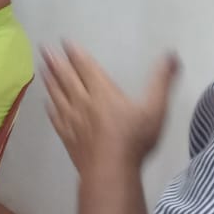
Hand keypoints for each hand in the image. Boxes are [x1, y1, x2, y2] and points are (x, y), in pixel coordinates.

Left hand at [43, 43, 178, 172]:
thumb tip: (171, 55)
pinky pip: (56, 118)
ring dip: (50, 81)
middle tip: (44, 49)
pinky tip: (47, 104)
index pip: (86, 67)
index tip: (64, 42)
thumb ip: (162, 81)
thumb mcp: (155, 109)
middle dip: (55, 62)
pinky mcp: (67, 137)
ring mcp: (72, 120)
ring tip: (42, 69)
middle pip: (66, 78)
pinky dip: (51, 108)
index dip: (75, 54)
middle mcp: (83, 102)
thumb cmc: (133, 139)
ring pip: (57, 95)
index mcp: (102, 92)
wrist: (109, 171)